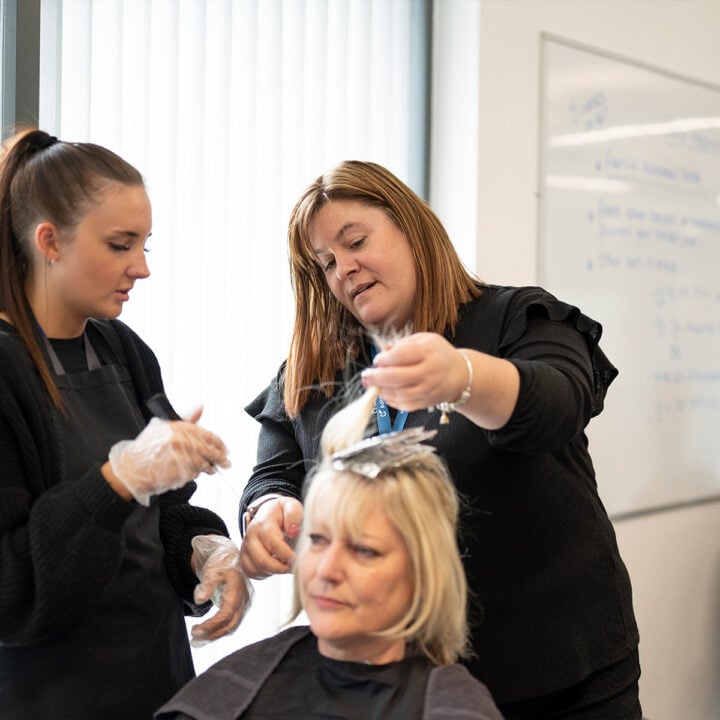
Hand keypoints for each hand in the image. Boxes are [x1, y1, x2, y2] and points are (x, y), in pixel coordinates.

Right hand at [107, 416, 229, 505]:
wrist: (129, 469)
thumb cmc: (147, 450)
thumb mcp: (165, 428)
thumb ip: (186, 420)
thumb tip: (201, 407)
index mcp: (178, 427)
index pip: (208, 435)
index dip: (219, 444)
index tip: (225, 450)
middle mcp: (179, 440)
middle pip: (209, 450)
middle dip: (220, 458)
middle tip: (226, 463)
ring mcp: (178, 456)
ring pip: (203, 463)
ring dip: (209, 468)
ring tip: (211, 470)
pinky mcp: (176, 471)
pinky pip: (194, 474)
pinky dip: (196, 475)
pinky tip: (194, 474)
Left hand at [189, 534, 251, 646]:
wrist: (230, 558)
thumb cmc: (221, 562)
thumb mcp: (212, 569)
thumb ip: (207, 584)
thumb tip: (199, 599)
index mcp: (237, 588)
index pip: (226, 613)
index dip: (211, 625)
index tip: (196, 630)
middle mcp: (244, 598)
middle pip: (230, 623)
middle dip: (212, 634)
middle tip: (195, 637)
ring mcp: (244, 603)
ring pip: (232, 626)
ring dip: (215, 635)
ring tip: (198, 639)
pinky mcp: (241, 607)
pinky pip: (232, 623)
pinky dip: (220, 631)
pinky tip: (208, 634)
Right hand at [239, 495, 302, 578]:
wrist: (266, 512)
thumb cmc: (280, 512)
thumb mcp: (291, 506)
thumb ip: (294, 515)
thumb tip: (294, 531)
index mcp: (263, 524)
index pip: (274, 544)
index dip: (287, 555)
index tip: (298, 558)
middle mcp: (251, 536)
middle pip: (262, 560)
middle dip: (281, 567)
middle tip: (294, 566)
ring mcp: (245, 547)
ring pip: (256, 568)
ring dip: (273, 571)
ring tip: (286, 565)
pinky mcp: (244, 556)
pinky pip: (251, 572)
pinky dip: (264, 573)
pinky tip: (275, 567)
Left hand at [363, 332, 519, 429]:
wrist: (460, 374)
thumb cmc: (438, 354)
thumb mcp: (424, 340)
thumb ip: (403, 344)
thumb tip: (384, 352)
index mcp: (428, 351)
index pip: (401, 356)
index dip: (384, 359)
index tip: (377, 360)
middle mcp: (429, 372)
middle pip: (398, 377)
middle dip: (377, 377)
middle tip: (366, 376)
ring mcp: (429, 389)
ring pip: (400, 394)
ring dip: (382, 391)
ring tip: (373, 385)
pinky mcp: (427, 402)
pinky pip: (405, 405)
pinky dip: (391, 401)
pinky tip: (385, 393)